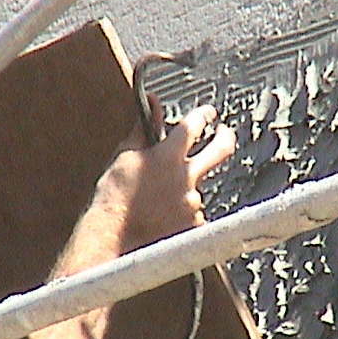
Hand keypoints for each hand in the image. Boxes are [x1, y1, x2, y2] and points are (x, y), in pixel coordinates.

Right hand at [99, 101, 234, 249]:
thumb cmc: (114, 196)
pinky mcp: (194, 223)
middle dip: (224, 136)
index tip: (208, 113)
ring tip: (159, 198)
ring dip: (186, 185)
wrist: (113, 237)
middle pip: (220, 149)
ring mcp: (193, 201)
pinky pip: (195, 210)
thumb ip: (143, 126)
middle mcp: (187, 176)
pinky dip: (183, 210)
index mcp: (169, 155)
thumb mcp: (125, 155)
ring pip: (199, 185)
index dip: (204, 114)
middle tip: (222, 132)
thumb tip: (151, 102)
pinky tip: (163, 214)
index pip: (195, 124)